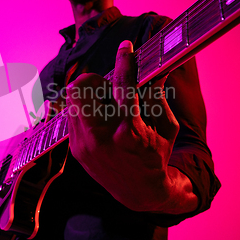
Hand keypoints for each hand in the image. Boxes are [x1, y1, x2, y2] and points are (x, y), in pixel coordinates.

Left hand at [66, 40, 195, 212]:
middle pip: (80, 88)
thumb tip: (154, 68)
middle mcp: (101, 138)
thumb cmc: (157, 156)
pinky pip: (73, 116)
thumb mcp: (166, 126)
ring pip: (72, 100)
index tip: (126, 48)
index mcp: (130, 132)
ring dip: (89, 95)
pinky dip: (86, 111)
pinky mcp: (75, 149)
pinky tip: (100, 120)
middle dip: (95, 80)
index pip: (123, 86)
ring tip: (105, 105)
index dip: (125, 61)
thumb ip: (157, 95)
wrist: (139, 192)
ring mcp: (84, 145)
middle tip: (109, 88)